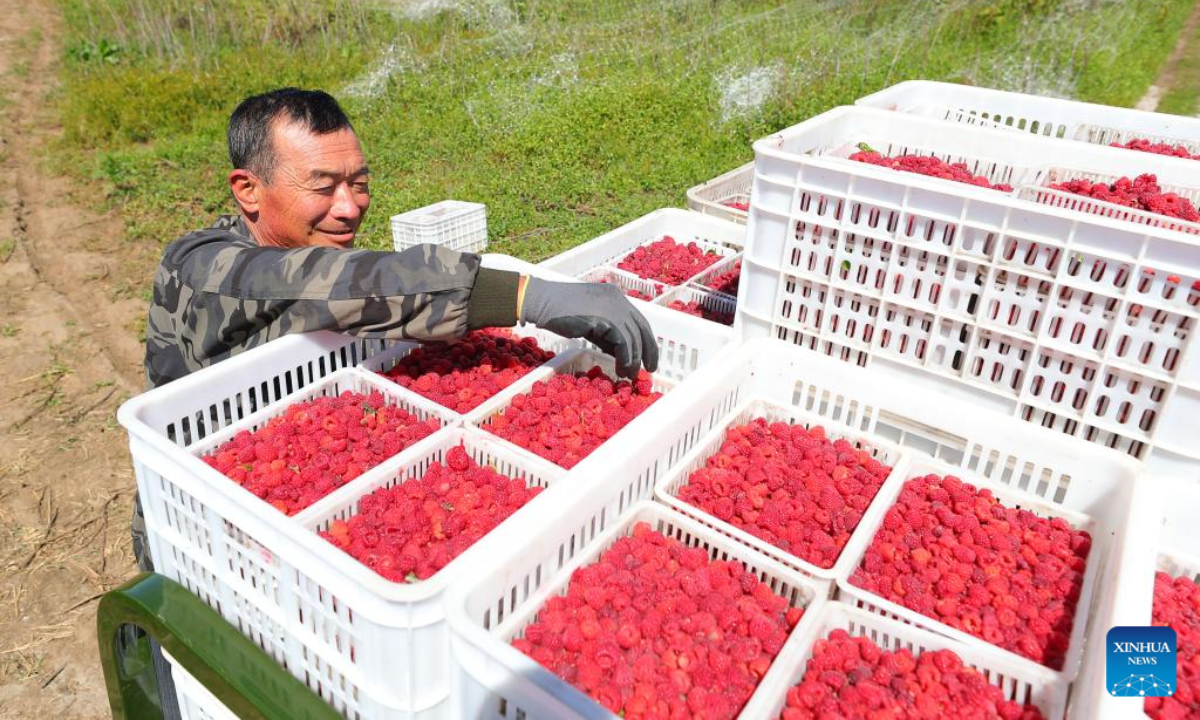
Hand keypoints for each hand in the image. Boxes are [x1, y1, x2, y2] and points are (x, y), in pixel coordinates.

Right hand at [519, 277, 658, 378]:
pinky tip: (622, 368)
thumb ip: (607, 334)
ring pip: (633, 338)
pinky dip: (625, 358)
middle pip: (641, 328)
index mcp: (616, 297)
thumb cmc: (560, 311)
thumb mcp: (590, 322)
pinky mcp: (605, 319)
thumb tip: (621, 353)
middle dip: (647, 351)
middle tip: (648, 370)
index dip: (646, 341)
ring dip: (634, 359)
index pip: (639, 321)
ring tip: (629, 374)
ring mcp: (613, 308)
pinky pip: (622, 342)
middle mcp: (619, 300)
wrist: (543, 302)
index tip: (648, 357)